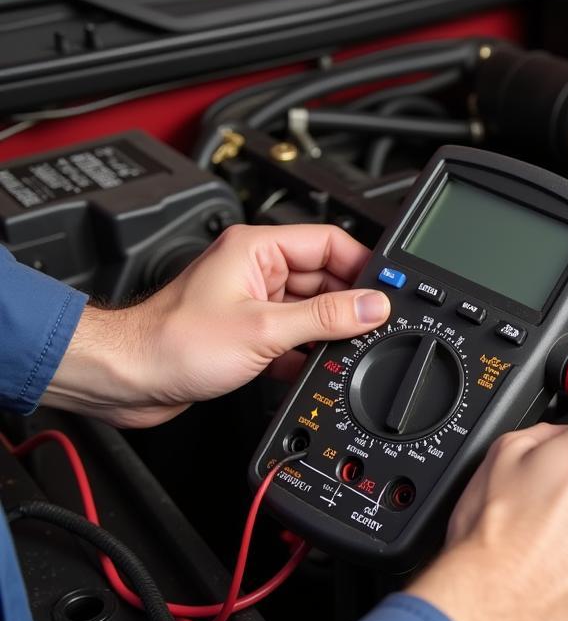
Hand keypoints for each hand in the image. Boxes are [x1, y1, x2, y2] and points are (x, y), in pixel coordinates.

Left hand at [43, 224, 390, 427]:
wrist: (129, 379)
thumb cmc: (171, 343)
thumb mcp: (264, 329)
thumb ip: (325, 317)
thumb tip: (372, 306)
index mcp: (257, 248)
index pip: (329, 241)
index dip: (362, 265)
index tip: (386, 291)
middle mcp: (256, 270)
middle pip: (324, 278)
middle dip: (348, 305)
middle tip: (372, 327)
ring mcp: (253, 302)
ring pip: (310, 311)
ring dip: (327, 332)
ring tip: (343, 349)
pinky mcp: (248, 333)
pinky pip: (294, 336)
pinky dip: (306, 352)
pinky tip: (312, 367)